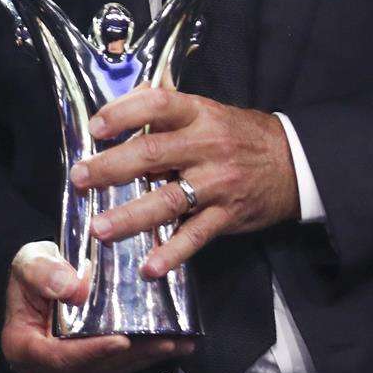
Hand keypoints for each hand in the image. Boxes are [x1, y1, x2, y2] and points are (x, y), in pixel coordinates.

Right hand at [1, 242, 192, 372]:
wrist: (40, 285)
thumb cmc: (34, 273)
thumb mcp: (30, 261)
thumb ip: (42, 272)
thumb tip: (71, 288)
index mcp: (22, 348)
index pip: (58, 357)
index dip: (91, 351)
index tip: (121, 340)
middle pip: (92, 369)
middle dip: (131, 355)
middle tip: (166, 341)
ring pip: (109, 372)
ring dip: (145, 358)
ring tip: (177, 342)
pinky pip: (116, 371)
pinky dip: (143, 358)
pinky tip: (171, 346)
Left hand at [73, 88, 298, 278]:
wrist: (293, 162)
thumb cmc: (237, 134)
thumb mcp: (206, 110)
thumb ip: (164, 108)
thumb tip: (118, 105)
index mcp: (198, 114)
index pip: (157, 105)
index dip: (123, 113)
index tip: (95, 128)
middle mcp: (207, 146)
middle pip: (152, 154)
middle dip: (110, 168)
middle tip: (79, 178)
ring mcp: (217, 183)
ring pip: (167, 200)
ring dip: (129, 216)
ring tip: (100, 229)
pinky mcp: (227, 215)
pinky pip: (195, 236)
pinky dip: (172, 253)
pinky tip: (149, 267)